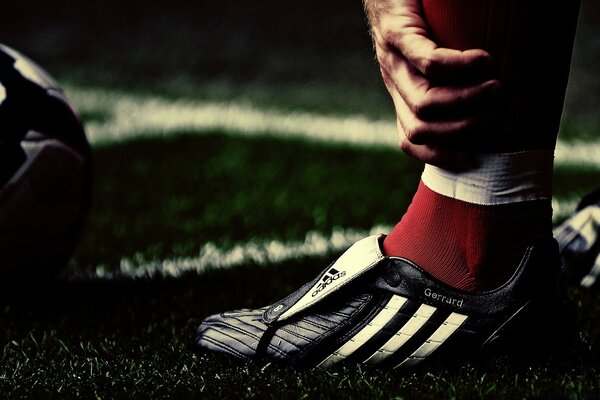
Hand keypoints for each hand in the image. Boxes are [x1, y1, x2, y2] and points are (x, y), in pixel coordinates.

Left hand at [365, 0, 500, 169]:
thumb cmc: (423, 20)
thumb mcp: (430, 60)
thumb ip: (451, 85)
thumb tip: (495, 108)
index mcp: (400, 95)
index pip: (410, 140)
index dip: (440, 155)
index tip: (473, 156)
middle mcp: (393, 82)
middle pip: (421, 128)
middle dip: (463, 129)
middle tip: (495, 110)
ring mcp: (391, 60)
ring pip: (425, 103)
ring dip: (466, 101)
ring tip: (495, 86)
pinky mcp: (396, 34)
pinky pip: (428, 62)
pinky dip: (460, 67)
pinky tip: (482, 61)